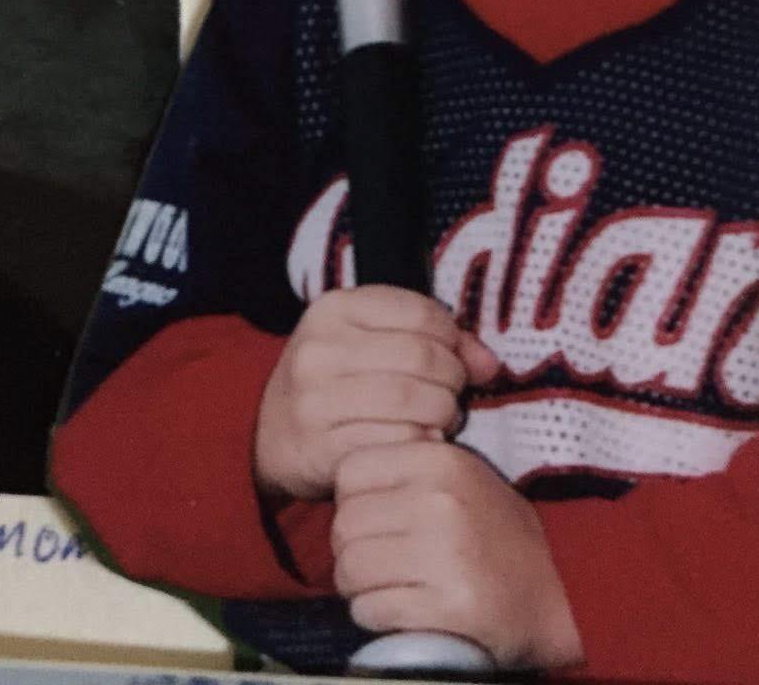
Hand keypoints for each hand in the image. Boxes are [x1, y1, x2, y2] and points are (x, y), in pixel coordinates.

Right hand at [254, 285, 497, 500]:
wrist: (268, 436)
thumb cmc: (337, 380)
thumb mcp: (372, 341)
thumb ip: (434, 340)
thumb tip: (490, 364)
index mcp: (334, 309)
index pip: (421, 312)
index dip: (453, 337)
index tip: (456, 356)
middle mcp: (319, 350)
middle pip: (421, 358)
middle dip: (453, 379)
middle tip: (453, 394)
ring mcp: (315, 401)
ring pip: (412, 401)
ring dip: (443, 413)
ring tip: (441, 418)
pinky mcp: (320, 449)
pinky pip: (395, 443)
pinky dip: (420, 443)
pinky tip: (419, 442)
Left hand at [333, 441, 583, 671]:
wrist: (556, 590)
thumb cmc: (493, 532)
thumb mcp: (459, 478)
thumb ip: (407, 468)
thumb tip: (343, 476)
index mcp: (442, 460)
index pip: (350, 471)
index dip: (353, 499)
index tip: (375, 517)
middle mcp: (441, 500)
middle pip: (345, 524)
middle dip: (352, 549)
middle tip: (380, 562)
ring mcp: (446, 553)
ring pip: (351, 570)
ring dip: (361, 588)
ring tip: (391, 586)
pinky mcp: (448, 605)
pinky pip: (372, 610)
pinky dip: (377, 616)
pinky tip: (405, 610)